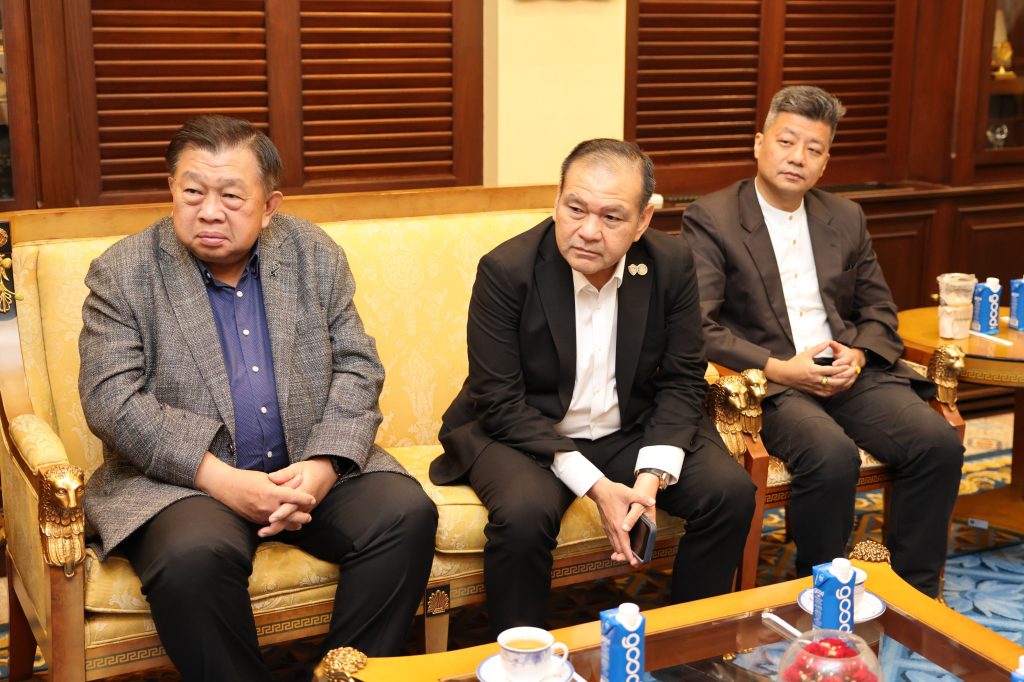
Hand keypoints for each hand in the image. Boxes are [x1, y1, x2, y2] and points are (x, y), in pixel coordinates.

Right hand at [194, 453, 315, 526]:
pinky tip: (284, 524)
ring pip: (280, 523)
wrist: (225, 487)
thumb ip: (284, 482)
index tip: (313, 499)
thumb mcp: (267, 477)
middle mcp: (267, 506)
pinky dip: (278, 524)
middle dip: (301, 517)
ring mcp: (260, 515)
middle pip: (290, 515)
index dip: (305, 499)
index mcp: (271, 493)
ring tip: (300, 524)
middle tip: (309, 518)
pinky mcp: (255, 520)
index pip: (293, 497)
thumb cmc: (246, 479)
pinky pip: (270, 524)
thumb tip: (300, 479)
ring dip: (291, 524)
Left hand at [260, 457, 338, 536]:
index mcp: (304, 492)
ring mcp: (304, 510)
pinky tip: (269, 529)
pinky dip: (282, 525)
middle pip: (290, 519)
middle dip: (276, 526)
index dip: (281, 513)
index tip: (271, 518)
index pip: (291, 505)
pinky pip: (292, 521)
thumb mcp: (298, 467)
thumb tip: (270, 477)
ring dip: (277, 528)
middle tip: (262, 532)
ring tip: (262, 533)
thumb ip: (285, 474)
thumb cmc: (311, 470)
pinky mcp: (303, 511)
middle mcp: (304, 504)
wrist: (326, 474)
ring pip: (290, 522)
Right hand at [586, 477, 656, 565]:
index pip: (624, 544)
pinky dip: (615, 544)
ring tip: (626, 557)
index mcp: (619, 524)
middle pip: (618, 547)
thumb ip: (642, 498)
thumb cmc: (614, 492)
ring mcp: (607, 527)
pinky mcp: (605, 524)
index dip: (629, 554)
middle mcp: (612, 528)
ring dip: (619, 551)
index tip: (633, 562)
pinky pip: (610, 538)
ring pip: (613, 544)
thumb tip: (652, 502)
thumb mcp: (629, 493)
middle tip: (633, 563)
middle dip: (625, 556)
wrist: (598, 489)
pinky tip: (619, 545)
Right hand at [764, 341, 849, 397]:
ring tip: (848, 380)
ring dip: (841, 385)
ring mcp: (814, 387)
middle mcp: (815, 380)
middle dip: (845, 377)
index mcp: (814, 370)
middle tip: (851, 373)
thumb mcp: (806, 353)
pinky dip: (833, 391)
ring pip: (831, 389)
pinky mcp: (812, 391)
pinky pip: (825, 394)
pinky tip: (838, 388)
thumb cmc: (794, 363)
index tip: (849, 365)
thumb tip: (828, 342)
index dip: (842, 368)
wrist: (783, 374)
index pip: (832, 371)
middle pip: (834, 381)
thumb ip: (818, 348)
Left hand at [827, 341, 866, 390]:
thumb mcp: (839, 348)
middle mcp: (854, 367)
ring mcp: (854, 375)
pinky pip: (846, 386)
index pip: (846, 360)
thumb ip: (834, 345)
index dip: (840, 362)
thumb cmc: (843, 354)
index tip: (833, 364)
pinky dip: (840, 388)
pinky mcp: (851, 381)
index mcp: (851, 357)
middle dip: (840, 374)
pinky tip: (832, 389)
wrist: (853, 360)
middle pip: (849, 372)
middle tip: (831, 376)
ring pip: (848, 380)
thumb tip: (829, 341)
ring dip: (840, 382)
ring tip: (830, 383)